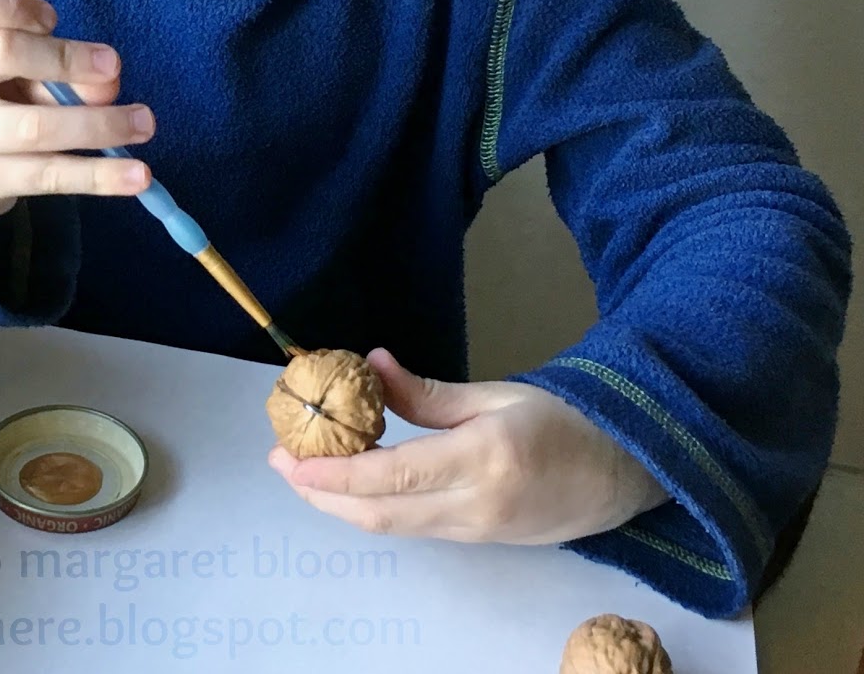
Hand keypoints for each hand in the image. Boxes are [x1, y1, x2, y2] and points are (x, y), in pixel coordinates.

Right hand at [0, 0, 153, 227]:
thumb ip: (48, 60)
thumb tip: (107, 82)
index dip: (12, 5)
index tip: (52, 19)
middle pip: (1, 53)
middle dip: (66, 58)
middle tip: (114, 68)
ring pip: (32, 127)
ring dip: (98, 124)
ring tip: (143, 124)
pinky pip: (46, 177)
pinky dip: (98, 175)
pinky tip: (136, 175)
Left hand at [267, 347, 669, 544]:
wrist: (629, 473)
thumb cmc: (565, 420)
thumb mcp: (496, 394)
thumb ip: (428, 392)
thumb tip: (369, 368)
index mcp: (484, 459)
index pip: (390, 474)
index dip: (333, 470)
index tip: (290, 455)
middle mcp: (477, 505)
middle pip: (380, 513)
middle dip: (322, 492)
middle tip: (281, 463)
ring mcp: (479, 532)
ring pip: (393, 526)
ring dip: (342, 503)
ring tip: (305, 472)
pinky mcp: (481, 543)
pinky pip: (415, 528)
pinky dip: (374, 508)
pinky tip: (353, 483)